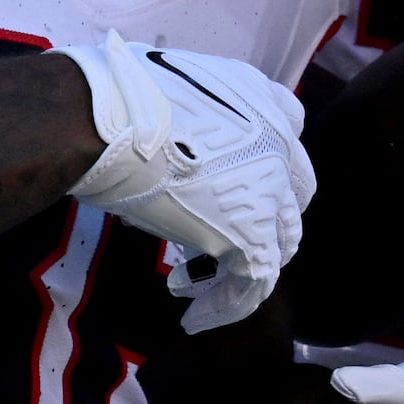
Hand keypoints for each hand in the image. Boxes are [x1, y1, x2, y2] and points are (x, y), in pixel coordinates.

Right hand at [62, 37, 311, 324]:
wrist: (110, 119)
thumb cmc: (119, 97)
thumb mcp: (170, 87)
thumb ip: (190, 114)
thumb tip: (162, 140)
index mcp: (262, 96)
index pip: (287, 131)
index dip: (264, 163)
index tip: (230, 182)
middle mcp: (279, 140)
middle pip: (293, 192)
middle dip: (264, 217)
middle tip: (221, 236)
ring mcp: (270, 188)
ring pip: (281, 241)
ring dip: (248, 263)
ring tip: (205, 285)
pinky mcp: (250, 234)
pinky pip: (254, 281)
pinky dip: (227, 305)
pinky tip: (196, 316)